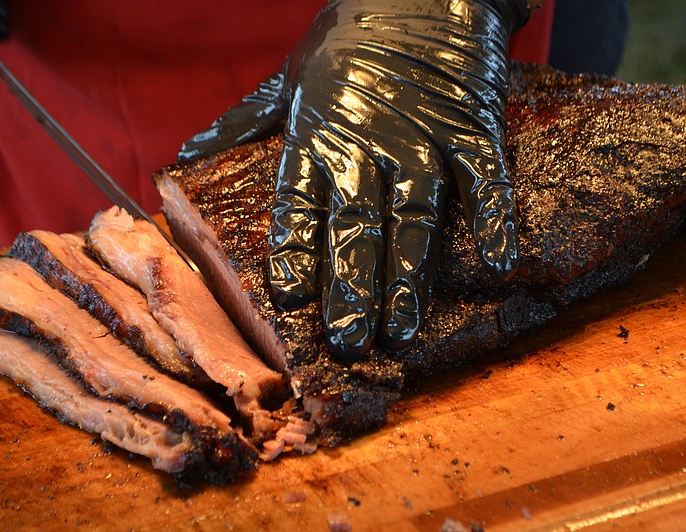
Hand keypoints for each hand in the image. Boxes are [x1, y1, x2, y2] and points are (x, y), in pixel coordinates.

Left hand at [180, 0, 532, 360]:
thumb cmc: (351, 35)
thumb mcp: (288, 76)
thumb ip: (245, 122)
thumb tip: (188, 157)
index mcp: (316, 134)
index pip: (298, 206)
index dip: (294, 255)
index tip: (289, 302)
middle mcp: (365, 143)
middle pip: (354, 226)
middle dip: (350, 288)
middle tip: (348, 341)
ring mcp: (422, 137)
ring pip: (414, 218)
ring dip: (408, 277)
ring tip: (401, 332)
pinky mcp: (472, 126)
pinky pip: (485, 177)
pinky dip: (493, 216)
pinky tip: (497, 260)